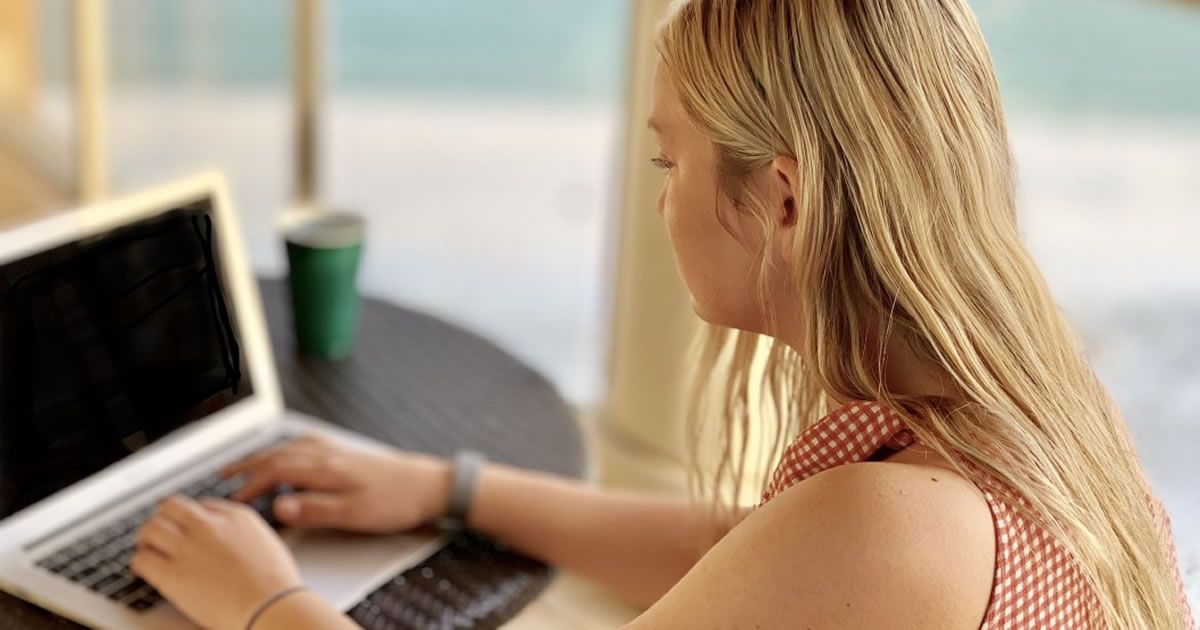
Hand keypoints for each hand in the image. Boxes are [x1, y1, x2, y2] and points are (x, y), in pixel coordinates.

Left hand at [132, 496, 301, 629]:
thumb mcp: (267, 545)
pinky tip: (145, 571)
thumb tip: (229, 542)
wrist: (270, 607)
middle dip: (163, 519)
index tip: (189, 530)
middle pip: (171, 507)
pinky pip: (141, 559)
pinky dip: (140, 563)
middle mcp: (209, 525)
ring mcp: (189, 547)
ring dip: (147, 539)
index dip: (192, 519)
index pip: (202, 505)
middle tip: (160, 533)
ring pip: (150, 528)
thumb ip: (243, 536)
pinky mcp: (172, 574)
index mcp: (237, 517)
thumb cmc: (275, 586)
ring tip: (148, 550)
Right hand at [222, 433, 452, 532]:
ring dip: (266, 453)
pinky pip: (309, 443)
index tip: (235, 499)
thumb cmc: (396, 500)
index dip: (251, 485)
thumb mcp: (354, 513)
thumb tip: (278, 508)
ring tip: (248, 462)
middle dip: (249, 464)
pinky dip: (291, 445)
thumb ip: (314, 510)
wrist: (429, 485)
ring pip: (292, 446)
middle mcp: (329, 454)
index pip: (276, 472)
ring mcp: (339, 451)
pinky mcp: (349, 452)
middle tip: (225, 474)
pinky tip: (292, 449)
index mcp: (326, 468)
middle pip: (279, 454)